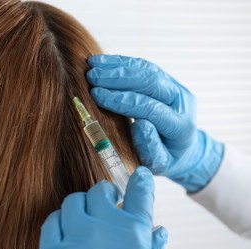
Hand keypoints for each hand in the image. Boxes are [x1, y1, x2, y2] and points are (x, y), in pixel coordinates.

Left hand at [38, 167, 166, 248]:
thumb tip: (160, 232)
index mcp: (134, 234)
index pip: (140, 193)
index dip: (140, 181)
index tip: (138, 176)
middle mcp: (104, 227)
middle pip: (101, 190)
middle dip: (105, 194)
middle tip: (107, 201)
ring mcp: (76, 235)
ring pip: (74, 201)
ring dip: (81, 206)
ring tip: (86, 218)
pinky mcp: (52, 248)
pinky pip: (52, 220)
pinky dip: (60, 222)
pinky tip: (67, 231)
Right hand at [86, 54, 223, 192]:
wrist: (181, 149)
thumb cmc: (163, 158)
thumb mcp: (157, 163)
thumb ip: (150, 147)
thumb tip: (139, 124)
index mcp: (181, 126)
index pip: (150, 108)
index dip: (122, 100)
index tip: (96, 95)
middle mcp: (181, 102)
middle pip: (151, 82)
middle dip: (118, 78)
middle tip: (92, 77)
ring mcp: (174, 87)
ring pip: (147, 69)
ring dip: (118, 66)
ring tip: (92, 65)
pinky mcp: (164, 79)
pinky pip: (143, 66)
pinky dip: (121, 62)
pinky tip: (102, 61)